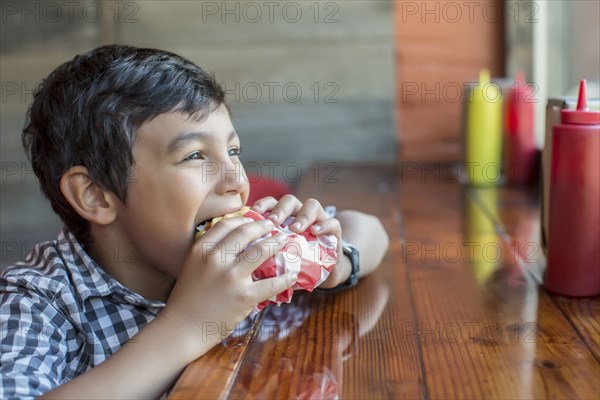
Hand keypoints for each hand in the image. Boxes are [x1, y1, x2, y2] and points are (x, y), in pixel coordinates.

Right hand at [160, 217, 297, 350]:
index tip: (254, 219)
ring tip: (284, 241)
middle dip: (263, 226)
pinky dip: (285, 278)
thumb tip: (233, 240)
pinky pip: (271, 283)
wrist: (182, 328)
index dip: (244, 218)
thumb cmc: (186, 299)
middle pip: (245, 232)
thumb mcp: (192, 266)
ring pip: (260, 251)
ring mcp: (231, 277)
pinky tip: (293, 274)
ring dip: (276, 243)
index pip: (227, 224)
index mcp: (201, 250)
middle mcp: (216, 259)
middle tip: (272, 226)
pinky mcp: (244, 296)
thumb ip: (209, 252)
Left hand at [251, 195, 348, 288]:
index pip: (272, 203)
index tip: (254, 213)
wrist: (324, 271)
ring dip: (303, 215)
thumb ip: (266, 252)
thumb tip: (244, 259)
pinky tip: (315, 232)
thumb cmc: (296, 264)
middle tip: (274, 222)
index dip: (262, 205)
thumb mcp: (279, 257)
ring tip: (295, 229)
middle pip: (290, 201)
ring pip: (312, 205)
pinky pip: (332, 222)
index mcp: (284, 218)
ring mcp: (318, 220)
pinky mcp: (334, 230)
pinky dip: (324, 225)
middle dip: (281, 209)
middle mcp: (300, 214)